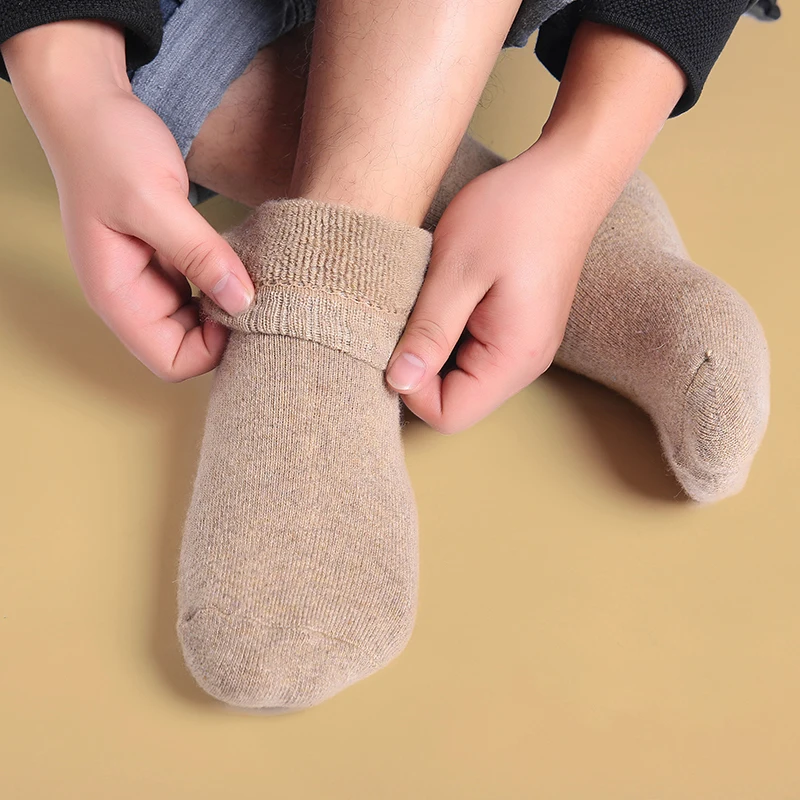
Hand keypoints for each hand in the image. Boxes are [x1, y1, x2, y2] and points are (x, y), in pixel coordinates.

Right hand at [2, 21, 254, 380]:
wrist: (91, 105)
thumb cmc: (106, 148)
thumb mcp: (154, 200)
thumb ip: (199, 254)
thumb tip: (243, 302)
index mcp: (117, 297)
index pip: (171, 362)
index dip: (211, 350)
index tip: (243, 311)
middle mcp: (133, 297)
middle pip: (188, 347)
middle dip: (225, 331)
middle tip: (261, 296)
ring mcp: (149, 278)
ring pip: (199, 320)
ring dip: (227, 306)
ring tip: (254, 276)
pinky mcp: (166, 258)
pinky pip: (202, 288)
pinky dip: (223, 281)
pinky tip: (242, 260)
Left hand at [386, 144, 603, 432]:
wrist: (567, 175)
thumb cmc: (515, 212)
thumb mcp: (458, 269)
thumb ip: (428, 331)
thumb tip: (396, 381)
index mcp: (513, 358)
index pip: (447, 414)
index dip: (409, 388)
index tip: (394, 339)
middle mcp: (523, 364)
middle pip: (453, 401)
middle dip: (418, 367)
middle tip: (405, 315)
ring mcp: (522, 347)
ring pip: (458, 377)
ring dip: (431, 347)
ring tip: (428, 297)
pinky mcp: (515, 328)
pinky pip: (470, 352)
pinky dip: (446, 331)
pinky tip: (443, 293)